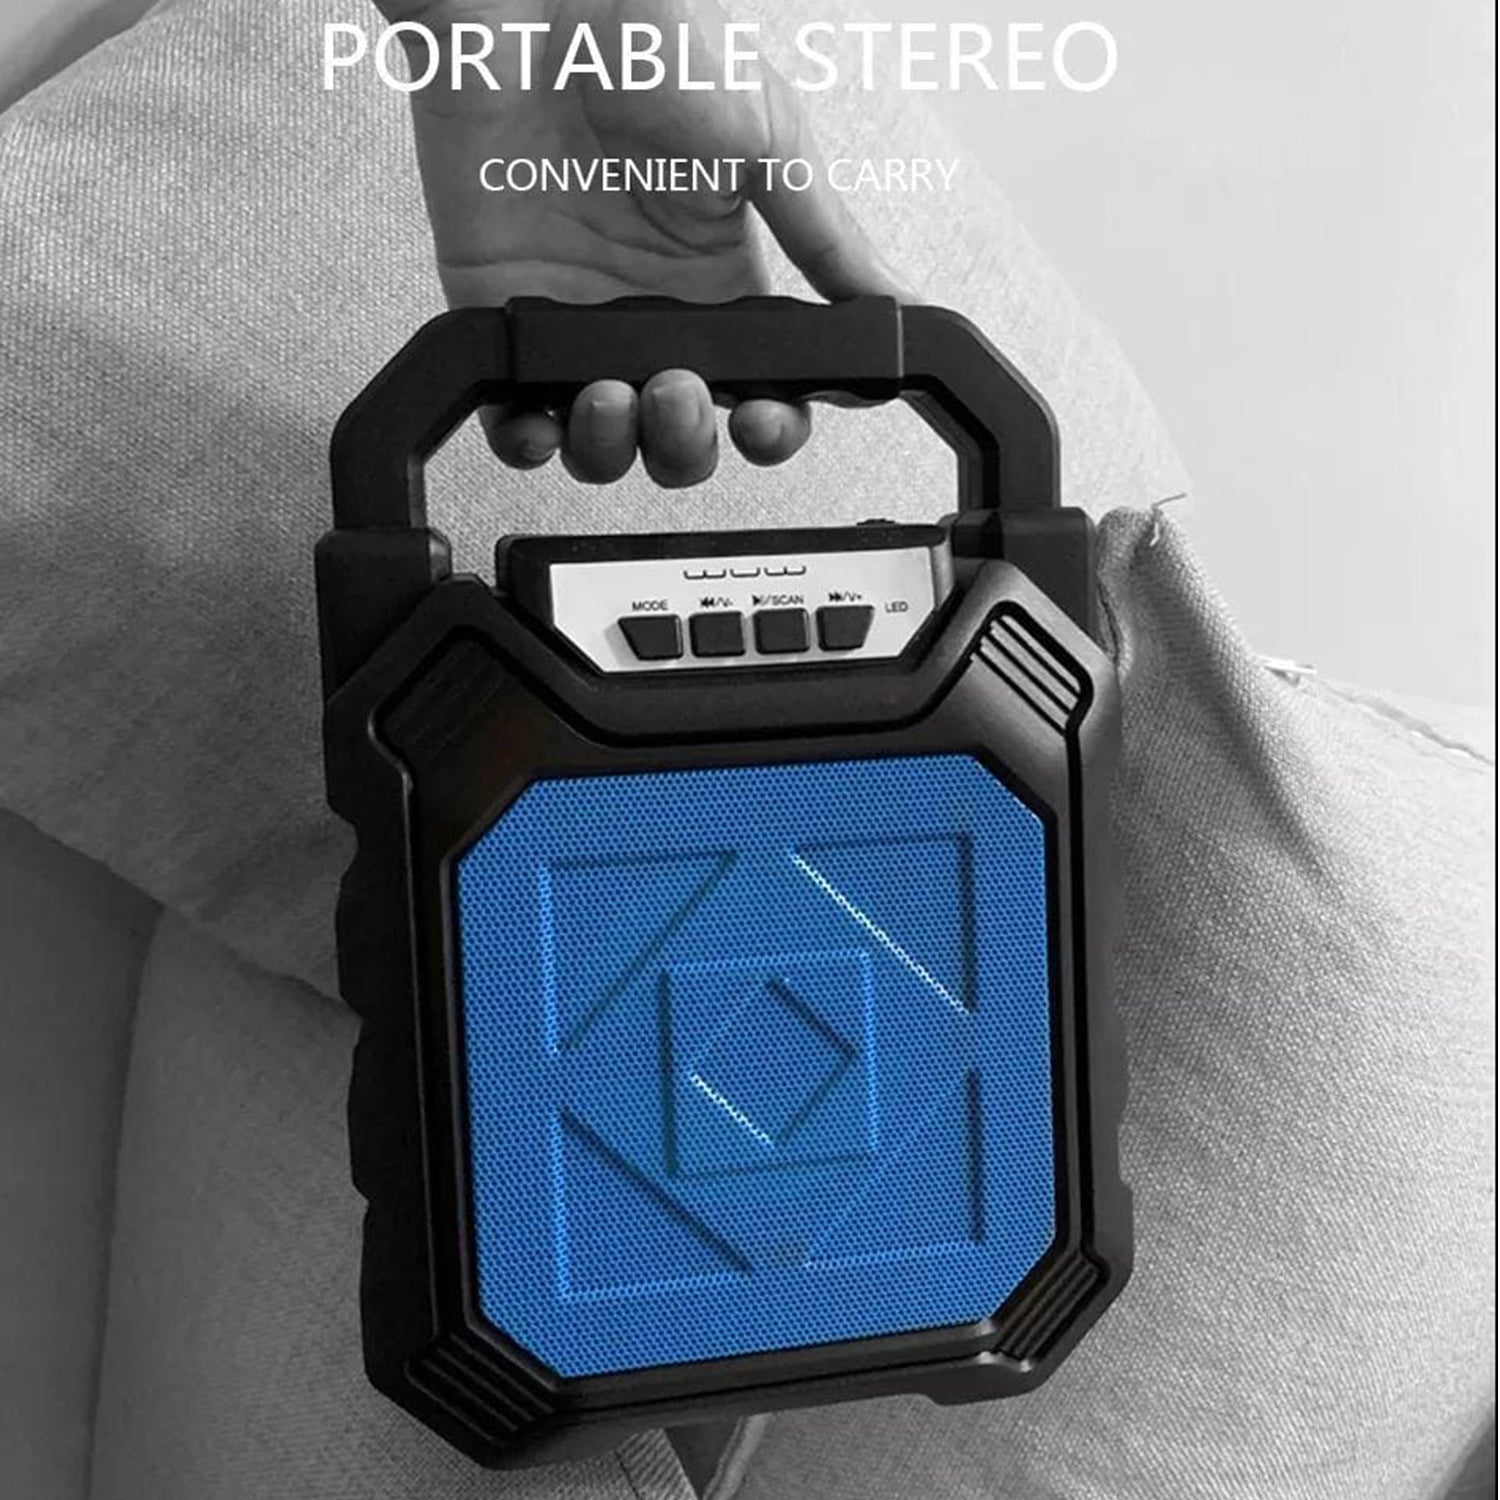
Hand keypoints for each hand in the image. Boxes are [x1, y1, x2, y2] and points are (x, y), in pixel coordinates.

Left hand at [378, 0, 905, 485]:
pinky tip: (548, 421)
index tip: (763, 417)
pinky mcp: (504, 315)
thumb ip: (829, 240)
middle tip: (679, 392)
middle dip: (688, 440)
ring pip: (606, 442)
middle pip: (684, 436)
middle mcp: (654, 315)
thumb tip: (908, 306)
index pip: (762, 393)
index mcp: (724, 284)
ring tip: (616, 393)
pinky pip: (516, 414)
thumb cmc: (649, 42)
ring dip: (618, 446)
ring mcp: (577, 320)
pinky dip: (530, 439)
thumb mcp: (771, 138)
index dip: (767, 426)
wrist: (535, 1)